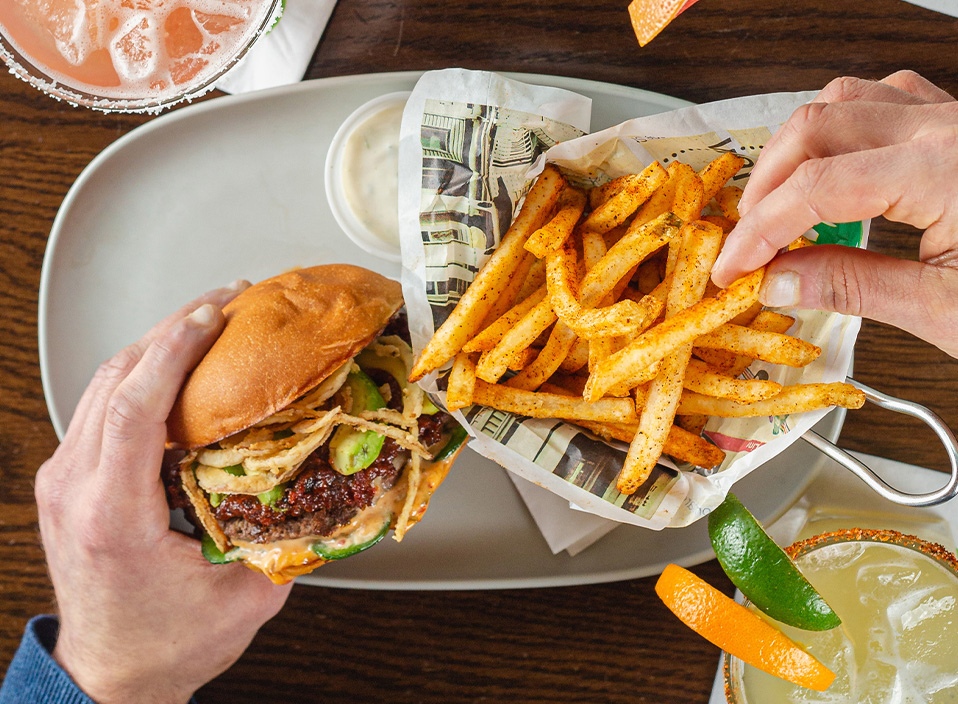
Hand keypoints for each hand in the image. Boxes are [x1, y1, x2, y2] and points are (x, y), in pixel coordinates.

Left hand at [35, 283, 293, 703]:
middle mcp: (74, 489)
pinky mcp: (69, 477)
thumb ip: (289, 542)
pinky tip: (177, 362)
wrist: (108, 673)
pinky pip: (102, 403)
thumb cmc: (162, 646)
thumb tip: (332, 490)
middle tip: (226, 302)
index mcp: (111, 516)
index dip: (175, 351)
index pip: (133, 407)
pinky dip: (142, 371)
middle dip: (172, 328)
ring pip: (103, 382)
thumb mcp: (243, 599)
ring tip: (207, 319)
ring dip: (156, 343)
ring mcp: (63, 479)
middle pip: (116, 379)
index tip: (214, 317)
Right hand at [710, 70, 957, 358]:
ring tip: (781, 205)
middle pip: (816, 125)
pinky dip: (843, 129)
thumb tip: (777, 281)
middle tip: (747, 240)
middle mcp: (950, 127)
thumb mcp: (948, 310)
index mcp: (946, 169)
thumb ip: (851, 286)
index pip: (815, 188)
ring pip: (847, 98)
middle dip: (765, 186)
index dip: (758, 231)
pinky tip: (836, 170)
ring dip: (798, 151)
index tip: (731, 269)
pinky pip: (888, 98)